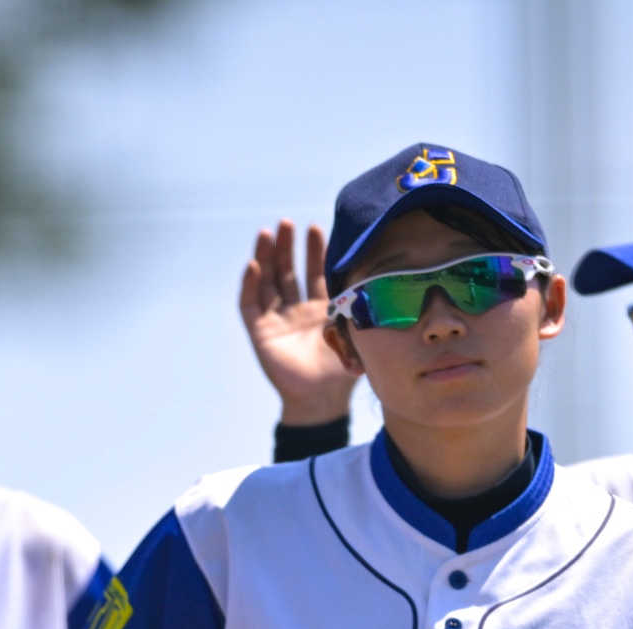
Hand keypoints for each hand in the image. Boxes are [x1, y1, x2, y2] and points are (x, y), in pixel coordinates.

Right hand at [239, 219, 357, 425]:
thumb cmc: (342, 373)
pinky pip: (250, 304)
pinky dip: (250, 283)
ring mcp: (278, 320)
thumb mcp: (355, 334)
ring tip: (268, 233)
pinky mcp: (260, 332)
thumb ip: (362, 311)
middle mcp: (298, 311)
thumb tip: (383, 280)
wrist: (322, 401)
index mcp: (321, 309)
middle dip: (288, 247)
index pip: (315, 273)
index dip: (314, 251)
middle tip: (289, 223)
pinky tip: (254, 264)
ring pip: (268, 281)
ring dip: (267, 256)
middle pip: (289, 271)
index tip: (317, 228)